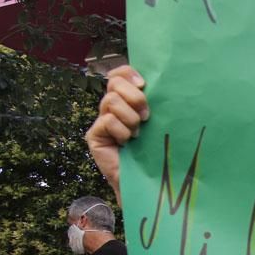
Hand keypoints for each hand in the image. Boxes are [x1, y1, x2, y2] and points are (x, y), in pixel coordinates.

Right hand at [84, 65, 148, 194]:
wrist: (147, 180)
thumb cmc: (157, 151)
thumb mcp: (159, 121)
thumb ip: (155, 103)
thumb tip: (160, 83)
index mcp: (127, 100)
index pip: (119, 73)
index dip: (129, 73)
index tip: (144, 85)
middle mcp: (111, 108)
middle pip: (114, 82)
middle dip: (135, 97)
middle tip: (147, 116)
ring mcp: (101, 121)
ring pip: (111, 101)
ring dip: (130, 118)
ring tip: (137, 133)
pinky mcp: (94, 135)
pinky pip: (107, 121)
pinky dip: (122, 132)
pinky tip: (127, 143)